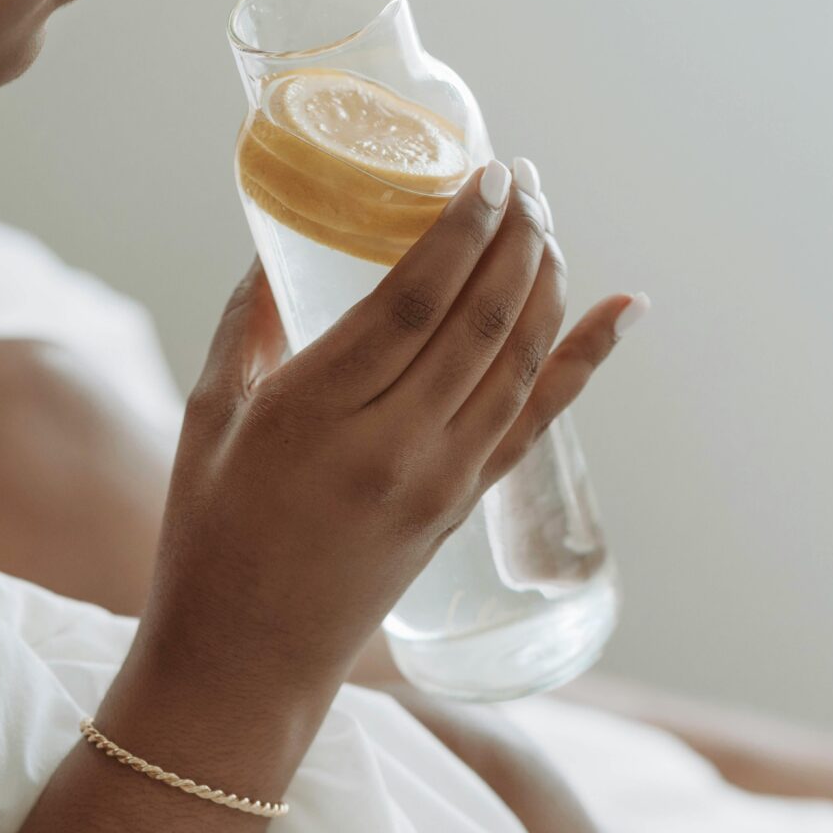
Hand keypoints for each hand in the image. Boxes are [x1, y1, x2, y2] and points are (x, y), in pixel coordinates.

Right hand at [148, 164, 634, 691]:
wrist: (249, 659)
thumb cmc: (210, 540)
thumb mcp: (208, 422)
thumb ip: (247, 329)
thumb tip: (274, 254)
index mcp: (315, 412)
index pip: (413, 299)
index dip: (459, 229)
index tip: (486, 173)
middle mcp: (393, 444)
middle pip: (481, 318)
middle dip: (513, 235)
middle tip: (522, 178)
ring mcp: (439, 481)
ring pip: (519, 360)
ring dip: (545, 280)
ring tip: (547, 222)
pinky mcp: (460, 509)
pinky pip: (536, 422)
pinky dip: (586, 362)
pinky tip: (624, 311)